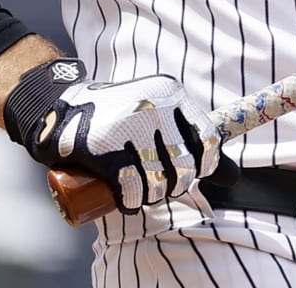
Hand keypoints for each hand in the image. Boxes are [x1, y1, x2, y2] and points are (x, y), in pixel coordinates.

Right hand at [2, 59, 227, 212]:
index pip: (207, 141)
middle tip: (157, 184)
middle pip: (183, 167)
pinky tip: (125, 197)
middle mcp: (153, 106)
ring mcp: (129, 127)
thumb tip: (235, 179)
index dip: (202, 166)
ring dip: (150, 196)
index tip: (186, 171)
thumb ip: (198, 141)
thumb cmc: (119, 116)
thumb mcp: (161, 116)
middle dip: (174, 186)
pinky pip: (131, 190)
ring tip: (139, 189)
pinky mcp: (105, 150)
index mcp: (170, 92)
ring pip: (158, 182)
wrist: (60, 108)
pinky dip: (131, 202)